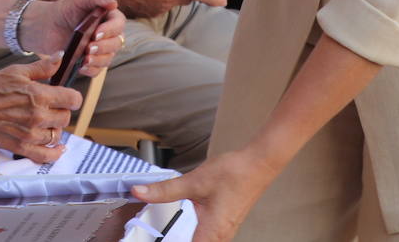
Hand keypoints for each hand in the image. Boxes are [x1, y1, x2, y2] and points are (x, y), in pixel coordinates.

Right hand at [0, 56, 82, 161]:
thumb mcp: (18, 71)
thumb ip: (43, 66)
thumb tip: (61, 55)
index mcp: (39, 95)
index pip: (72, 99)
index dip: (72, 97)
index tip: (67, 97)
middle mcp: (38, 116)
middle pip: (65, 118)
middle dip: (61, 111)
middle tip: (52, 108)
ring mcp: (30, 133)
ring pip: (57, 135)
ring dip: (54, 128)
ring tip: (46, 122)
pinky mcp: (21, 147)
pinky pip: (45, 155)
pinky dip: (54, 153)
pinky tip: (57, 148)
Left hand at [21, 0, 125, 76]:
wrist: (47, 26)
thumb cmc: (65, 10)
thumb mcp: (79, 0)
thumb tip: (113, 3)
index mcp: (109, 18)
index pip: (118, 24)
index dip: (110, 30)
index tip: (96, 33)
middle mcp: (108, 35)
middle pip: (116, 43)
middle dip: (104, 47)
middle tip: (89, 48)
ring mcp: (100, 50)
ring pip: (108, 59)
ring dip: (98, 60)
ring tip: (85, 59)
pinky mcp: (90, 62)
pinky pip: (96, 70)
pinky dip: (90, 70)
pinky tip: (81, 67)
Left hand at [132, 150, 276, 241]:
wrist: (258, 164)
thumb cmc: (233, 174)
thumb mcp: (193, 181)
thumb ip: (165, 190)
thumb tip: (140, 192)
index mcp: (211, 232)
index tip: (156, 241)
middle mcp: (220, 236)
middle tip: (157, 238)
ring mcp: (225, 231)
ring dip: (188, 240)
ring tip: (172, 235)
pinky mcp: (226, 224)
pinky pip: (210, 240)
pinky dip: (197, 239)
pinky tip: (190, 232)